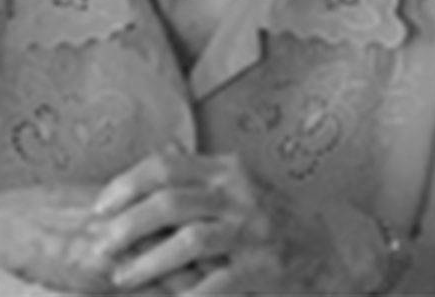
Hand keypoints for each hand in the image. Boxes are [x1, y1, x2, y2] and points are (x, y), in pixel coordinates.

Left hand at [88, 147, 292, 294]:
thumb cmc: (275, 214)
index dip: (126, 185)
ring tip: (122, 277)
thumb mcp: (240, 183)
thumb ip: (200, 172)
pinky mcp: (266, 268)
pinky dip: (188, 295)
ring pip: (190, 240)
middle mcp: (238, 193)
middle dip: (128, 224)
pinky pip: (218, 283)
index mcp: (226, 169)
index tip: (99, 208)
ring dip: (149, 261)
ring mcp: (254, 230)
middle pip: (171, 200)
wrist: (335, 244)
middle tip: (100, 247)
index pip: (165, 166)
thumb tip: (162, 153)